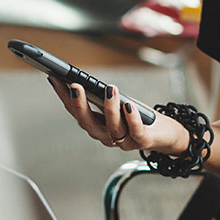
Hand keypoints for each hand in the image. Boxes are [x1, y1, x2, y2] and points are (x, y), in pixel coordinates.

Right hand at [46, 76, 189, 154]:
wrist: (165, 133)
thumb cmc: (138, 115)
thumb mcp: (117, 103)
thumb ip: (101, 97)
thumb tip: (84, 79)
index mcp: (97, 126)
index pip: (75, 111)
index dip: (63, 96)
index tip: (54, 78)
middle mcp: (106, 136)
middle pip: (88, 123)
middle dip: (79, 105)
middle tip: (75, 86)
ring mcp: (124, 141)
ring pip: (112, 127)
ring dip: (109, 108)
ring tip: (109, 89)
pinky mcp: (142, 141)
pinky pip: (135, 131)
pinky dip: (131, 118)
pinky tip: (129, 105)